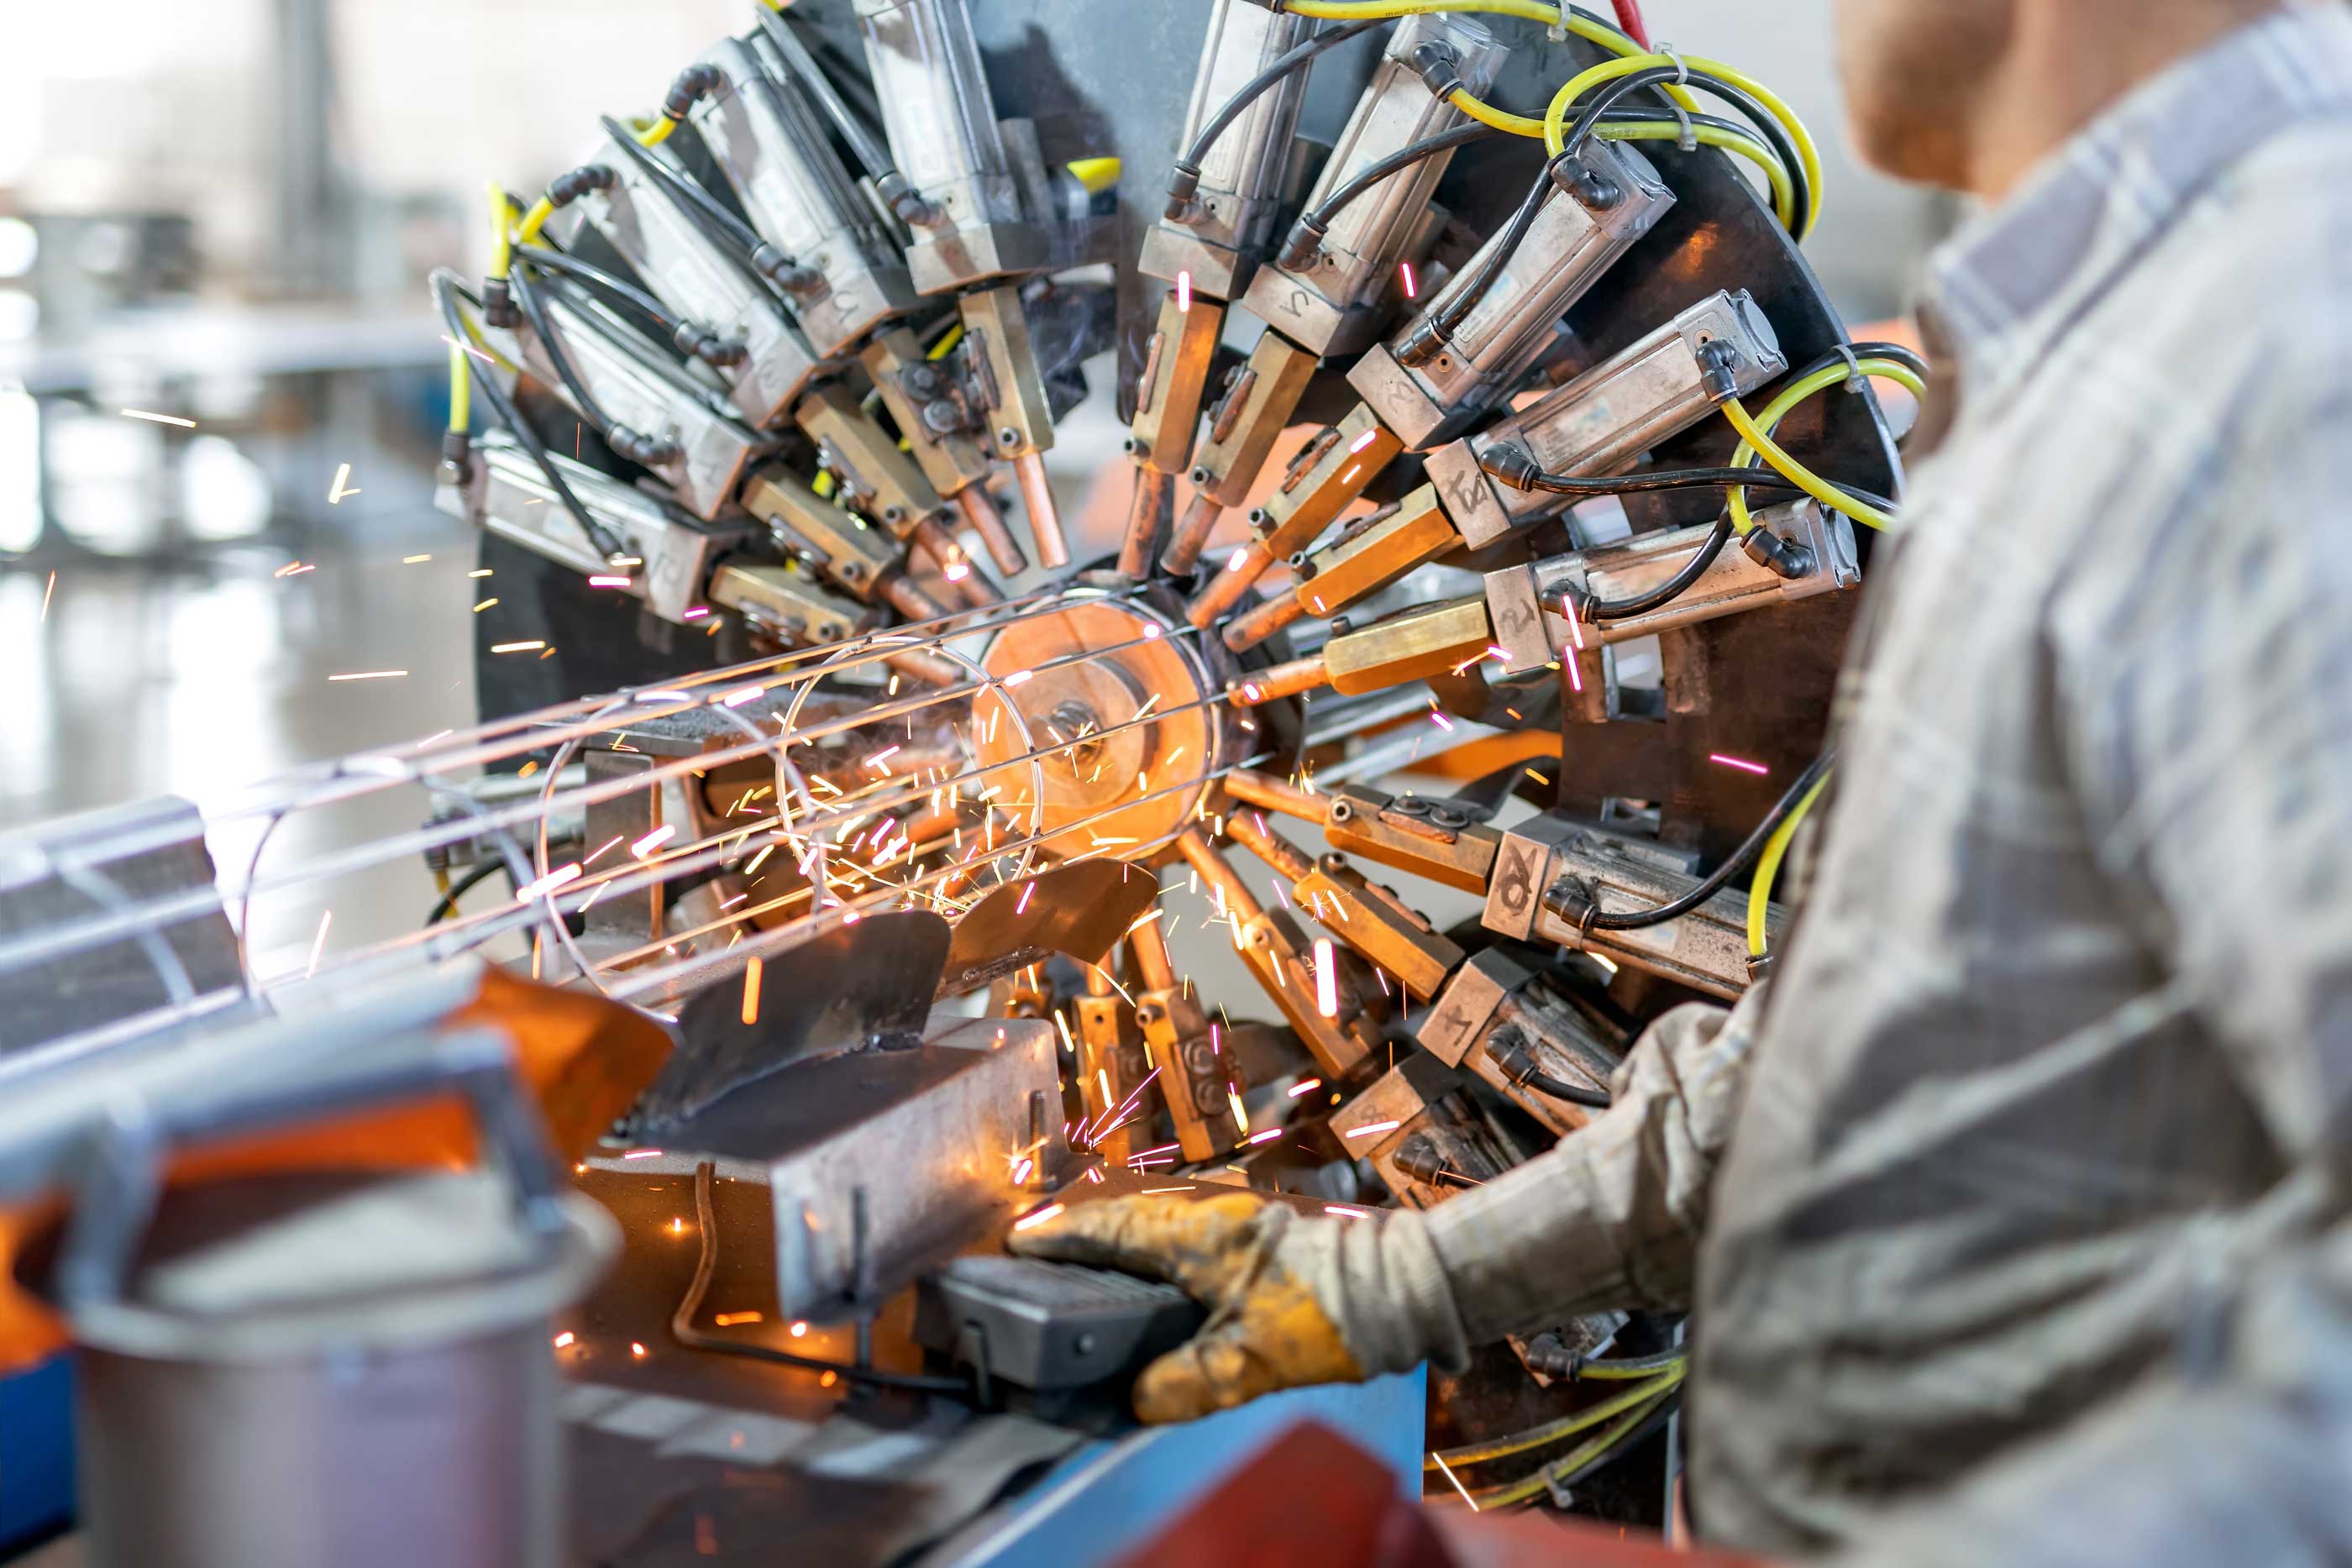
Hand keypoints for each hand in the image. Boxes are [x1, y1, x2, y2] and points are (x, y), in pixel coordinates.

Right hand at [1006, 1192, 1365, 1422]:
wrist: (1402, 1290)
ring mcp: (1236, 1224)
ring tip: (1082, 1264)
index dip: (1063, 1237)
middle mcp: (1213, 1217)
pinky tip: (1151, 1281)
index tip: (1019, 1241)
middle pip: (1128, 1218)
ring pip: (1157, 1225)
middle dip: (1081, 1234)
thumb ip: (1187, 1383)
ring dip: (1118, 1239)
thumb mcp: (1251, 1362)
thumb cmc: (1331, 1315)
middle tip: (1038, 1251)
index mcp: (1201, 1235)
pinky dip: (1153, 1251)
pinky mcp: (1256, 1239)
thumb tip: (1137, 1400)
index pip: (1112, 1229)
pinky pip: (1184, 1237)